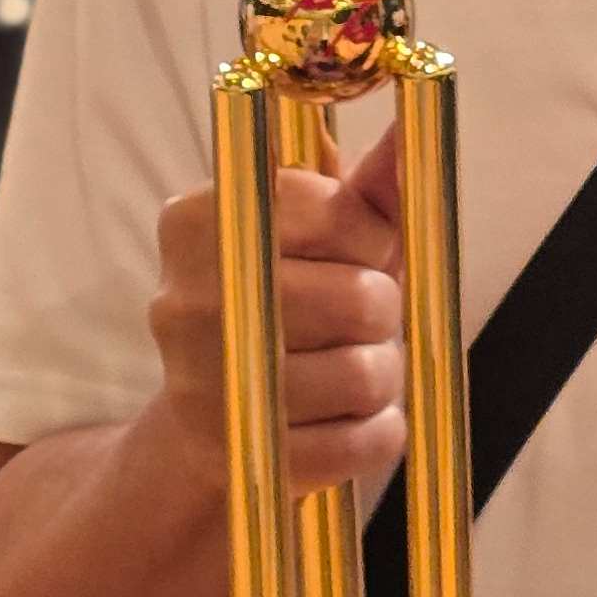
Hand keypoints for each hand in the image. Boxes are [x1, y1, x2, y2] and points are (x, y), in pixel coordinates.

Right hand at [149, 118, 404, 505]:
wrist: (209, 420)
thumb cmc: (283, 304)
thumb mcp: (316, 235)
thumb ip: (367, 188)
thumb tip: (413, 137)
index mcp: (194, 223)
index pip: (327, 210)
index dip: (369, 233)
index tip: (361, 247)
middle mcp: (184, 302)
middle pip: (357, 298)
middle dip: (382, 306)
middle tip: (365, 313)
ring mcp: (207, 388)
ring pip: (366, 375)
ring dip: (385, 372)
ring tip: (357, 365)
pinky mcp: (243, 459)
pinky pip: (364, 442)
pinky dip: (379, 430)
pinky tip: (352, 416)